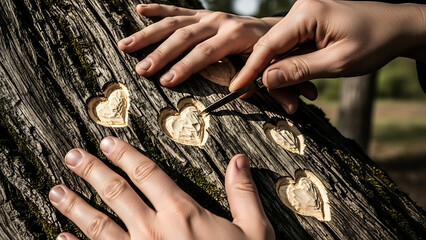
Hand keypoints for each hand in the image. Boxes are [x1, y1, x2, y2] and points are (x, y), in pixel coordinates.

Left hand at [49, 137, 274, 239]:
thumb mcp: (254, 231)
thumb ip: (243, 194)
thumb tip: (239, 161)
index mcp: (183, 214)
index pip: (148, 174)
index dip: (126, 156)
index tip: (108, 143)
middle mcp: (154, 230)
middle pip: (117, 193)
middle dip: (92, 171)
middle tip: (72, 156)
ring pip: (99, 225)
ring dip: (75, 205)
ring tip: (56, 190)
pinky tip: (62, 237)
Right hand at [117, 3, 280, 86]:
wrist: (276, 25)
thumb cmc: (277, 50)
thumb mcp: (281, 67)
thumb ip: (283, 87)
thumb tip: (290, 110)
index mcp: (238, 35)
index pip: (207, 52)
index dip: (187, 66)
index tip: (167, 82)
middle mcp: (221, 22)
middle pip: (185, 37)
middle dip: (161, 54)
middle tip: (142, 71)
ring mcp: (209, 16)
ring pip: (174, 23)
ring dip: (149, 35)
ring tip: (126, 47)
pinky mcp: (202, 15)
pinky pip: (177, 10)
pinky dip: (158, 9)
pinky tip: (139, 8)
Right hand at [230, 0, 425, 112]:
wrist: (400, 26)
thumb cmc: (376, 41)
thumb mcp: (337, 62)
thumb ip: (299, 70)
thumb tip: (266, 79)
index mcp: (307, 14)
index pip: (268, 44)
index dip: (250, 69)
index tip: (236, 87)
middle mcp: (301, 10)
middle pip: (272, 48)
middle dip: (270, 77)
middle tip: (273, 102)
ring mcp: (305, 17)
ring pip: (281, 51)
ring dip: (284, 76)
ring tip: (294, 100)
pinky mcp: (311, 25)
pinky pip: (293, 48)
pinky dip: (294, 68)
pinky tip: (300, 86)